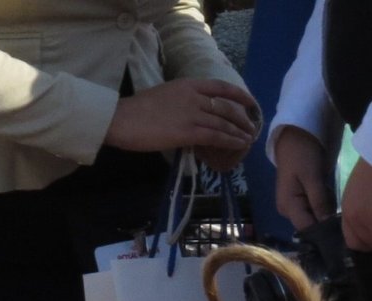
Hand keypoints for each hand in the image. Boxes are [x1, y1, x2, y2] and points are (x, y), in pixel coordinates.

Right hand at [103, 77, 259, 157]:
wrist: (121, 119)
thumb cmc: (135, 111)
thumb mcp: (163, 96)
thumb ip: (181, 102)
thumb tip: (191, 115)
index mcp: (188, 85)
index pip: (220, 87)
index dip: (239, 95)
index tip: (249, 102)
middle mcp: (195, 97)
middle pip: (226, 107)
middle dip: (241, 118)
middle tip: (250, 127)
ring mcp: (192, 114)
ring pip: (223, 123)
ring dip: (238, 132)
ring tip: (247, 139)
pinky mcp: (188, 132)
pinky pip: (216, 136)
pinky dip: (230, 141)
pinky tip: (238, 145)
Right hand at [272, 125, 334, 230]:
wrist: (294, 138)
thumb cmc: (303, 155)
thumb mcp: (313, 177)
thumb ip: (319, 201)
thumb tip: (327, 224)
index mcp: (288, 206)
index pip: (307, 228)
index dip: (323, 231)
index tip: (342, 227)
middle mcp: (287, 210)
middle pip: (310, 224)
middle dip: (326, 219)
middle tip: (342, 209)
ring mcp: (292, 205)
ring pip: (313, 216)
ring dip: (325, 211)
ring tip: (335, 198)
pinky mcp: (298, 199)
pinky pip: (313, 208)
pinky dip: (323, 204)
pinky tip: (328, 194)